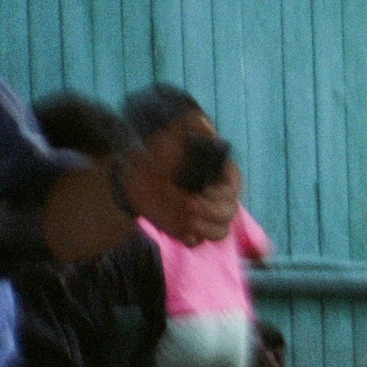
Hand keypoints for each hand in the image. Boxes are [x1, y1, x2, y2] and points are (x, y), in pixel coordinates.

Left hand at [119, 135, 236, 245]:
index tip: (205, 190)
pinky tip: (182, 231)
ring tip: (187, 219)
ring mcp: (203, 214)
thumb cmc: (155, 152)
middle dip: (213, 211)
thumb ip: (189, 125)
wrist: (130, 175)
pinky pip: (201, 242)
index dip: (225, 192)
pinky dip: (193, 238)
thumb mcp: (170, 133)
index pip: (235, 186)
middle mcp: (215, 196)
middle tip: (190, 204)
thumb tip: (207, 127)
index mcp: (218, 174)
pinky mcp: (188, 229)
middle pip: (231, 211)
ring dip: (207, 227)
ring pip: (222, 230)